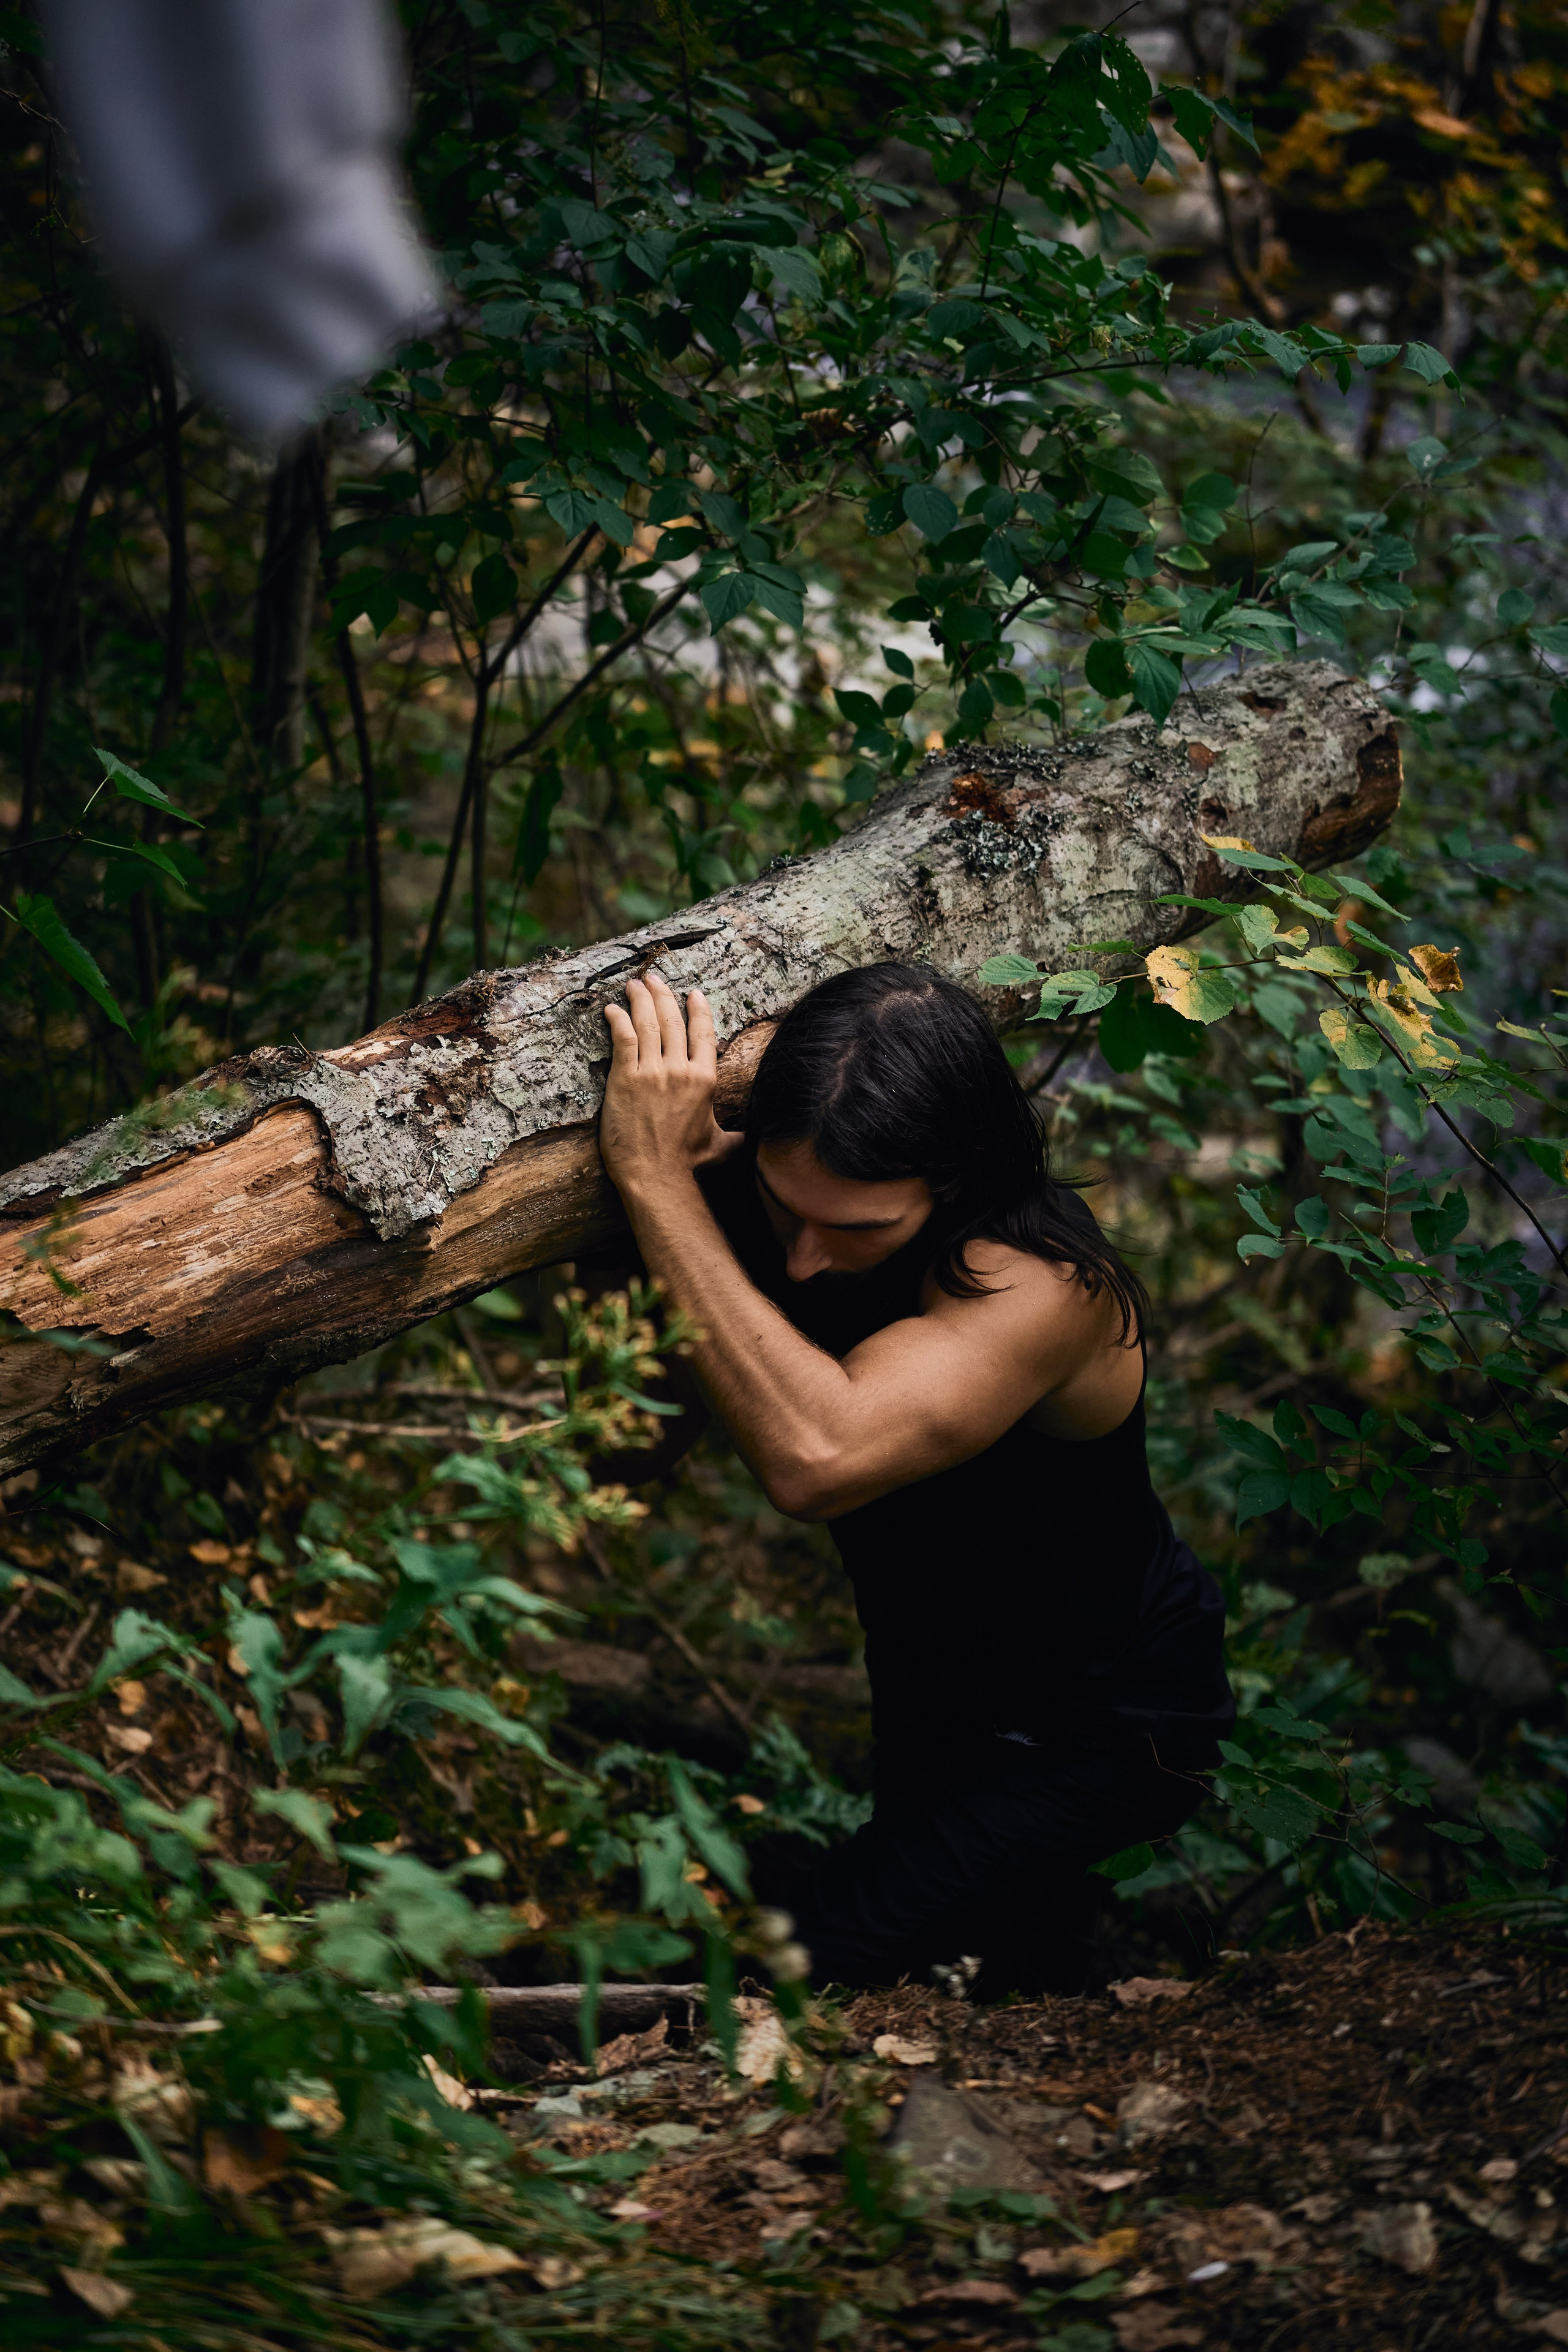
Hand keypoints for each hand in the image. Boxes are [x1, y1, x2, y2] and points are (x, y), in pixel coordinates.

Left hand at [600, 973, 741, 1197]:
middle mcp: (680, 1070)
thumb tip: (755, 1141)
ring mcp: (652, 1073)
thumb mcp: (719, 1147)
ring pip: (648, 1025)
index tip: (694, 994)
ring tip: (635, 985)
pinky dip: (618, 1021)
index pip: (704, 1035)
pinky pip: (624, 1040)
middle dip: (664, 996)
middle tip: (655, 979)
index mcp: (704, 1080)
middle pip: (673, 1022)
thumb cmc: (686, 1163)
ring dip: (641, 1001)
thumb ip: (737, 1137)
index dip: (698, 1011)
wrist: (654, 1173)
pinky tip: (613, 1010)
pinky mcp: (625, 1079)